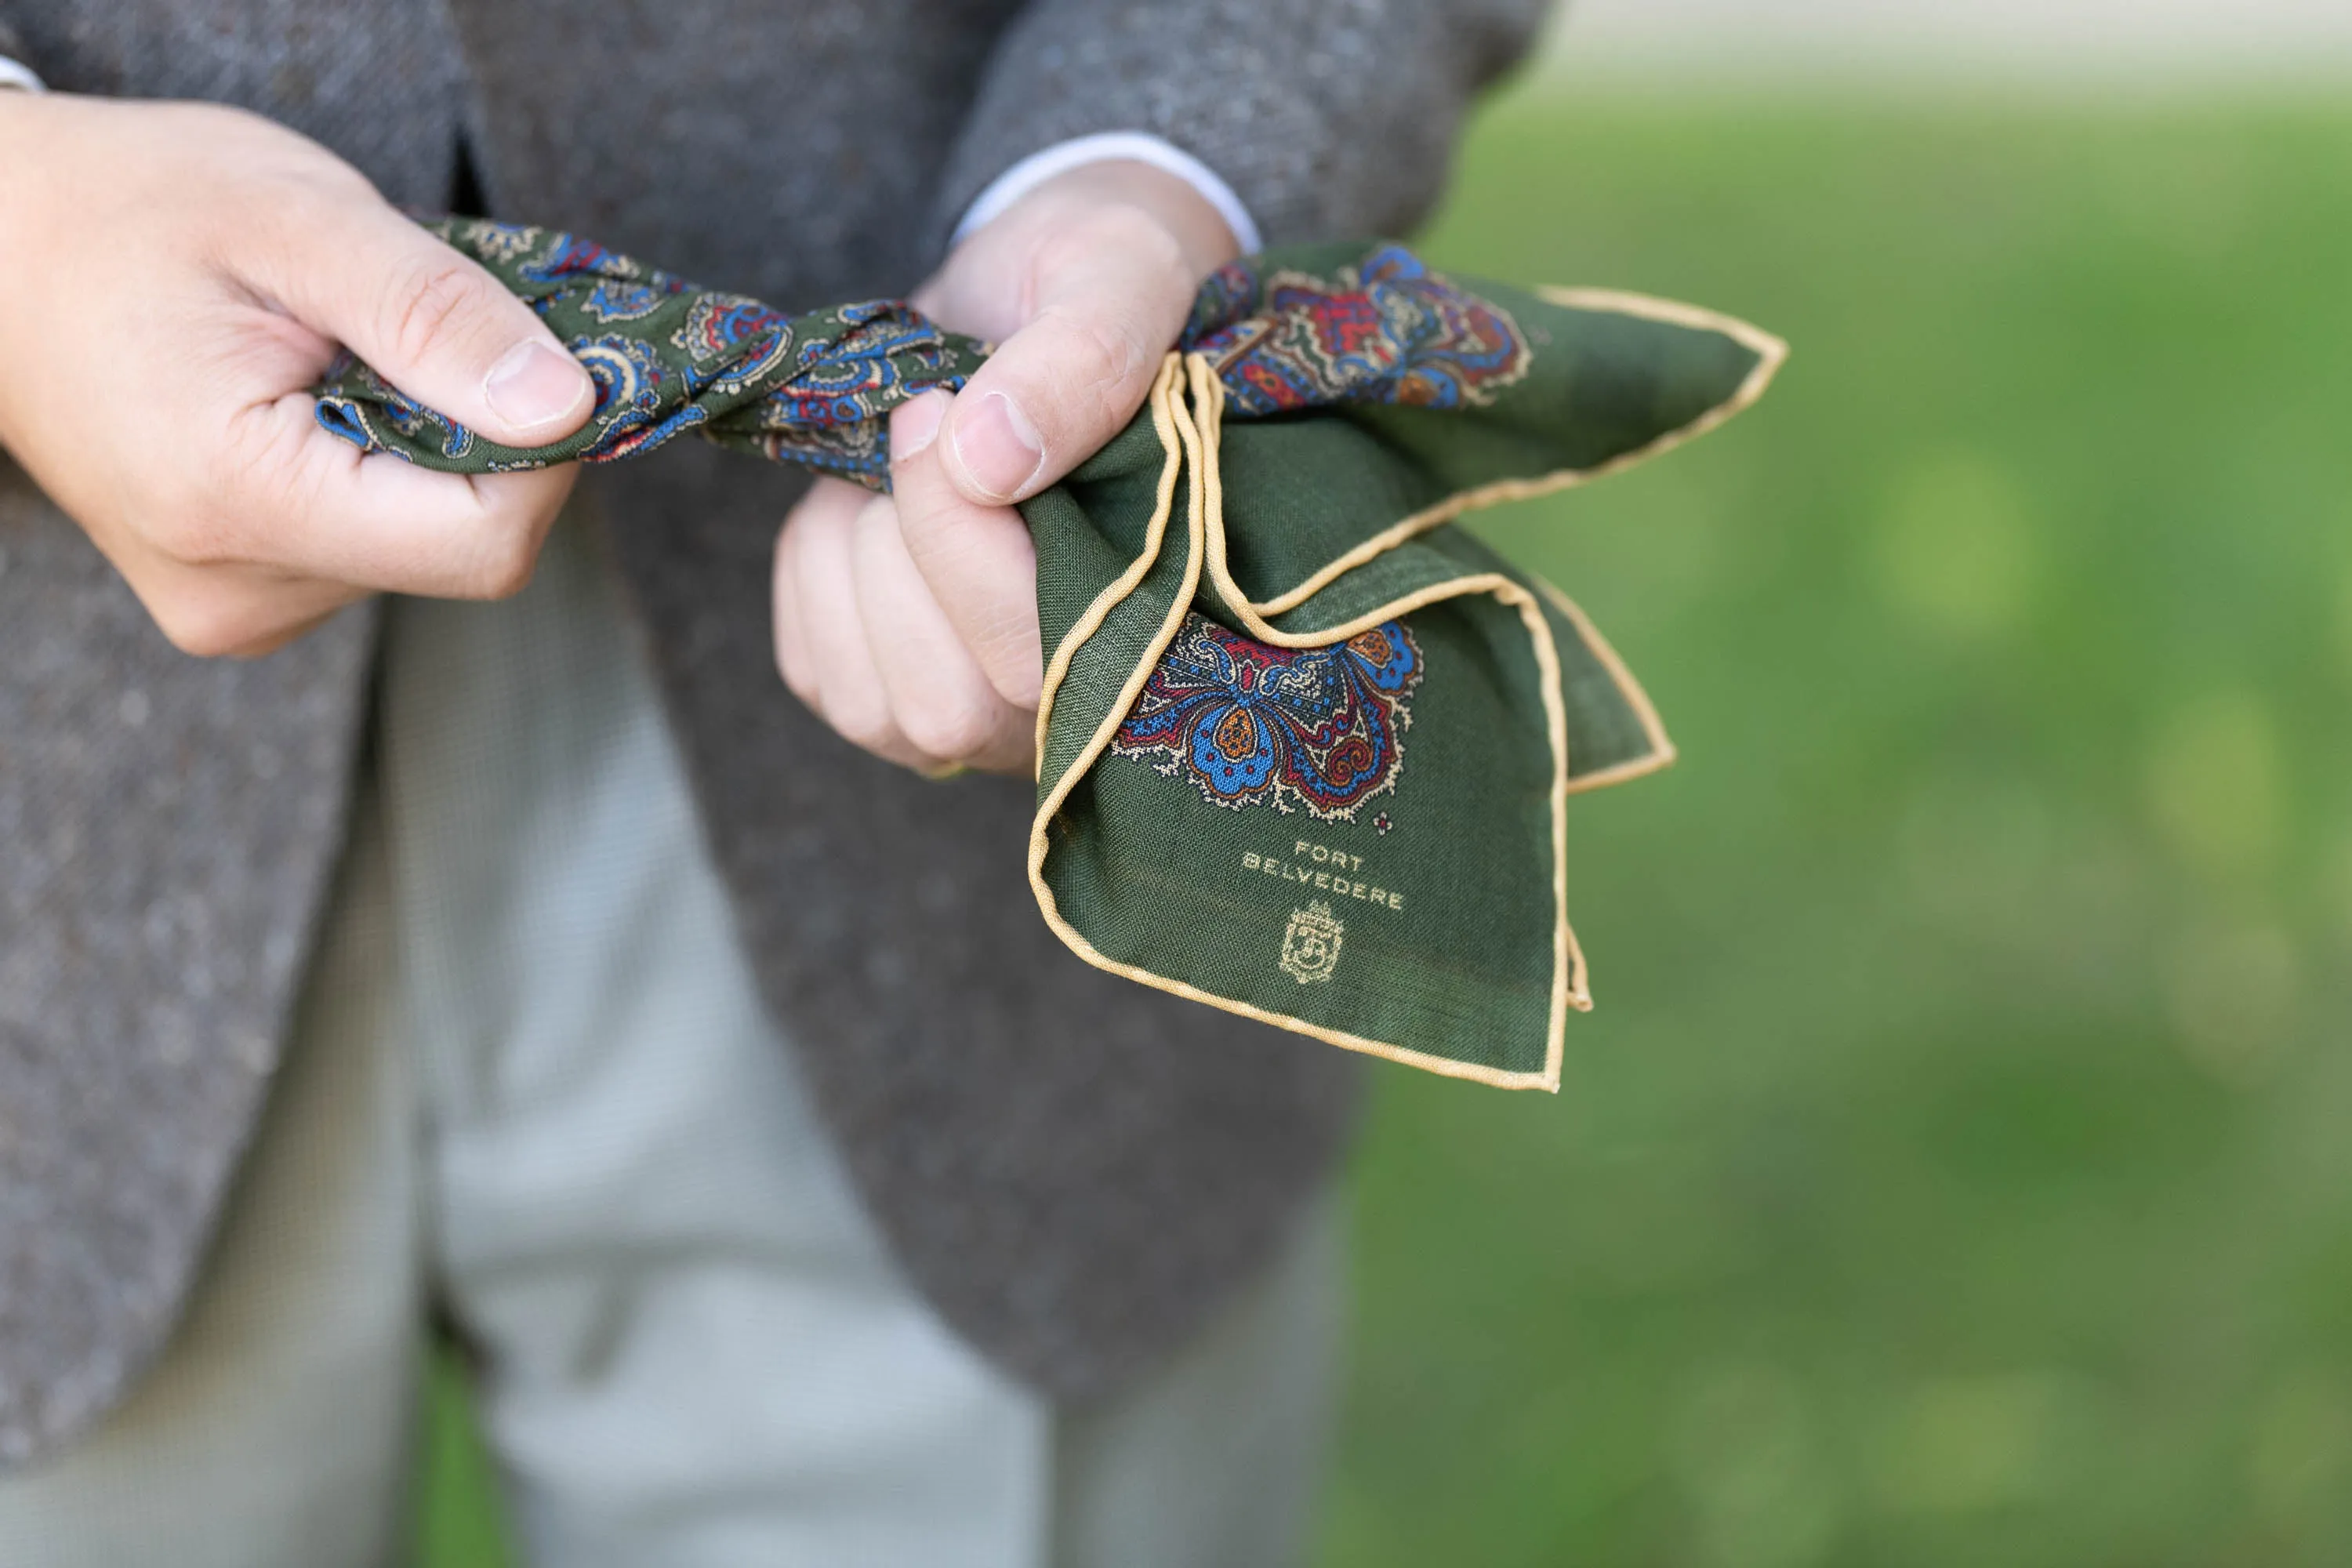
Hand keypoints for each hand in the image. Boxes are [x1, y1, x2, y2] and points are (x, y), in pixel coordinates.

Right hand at [0, 93, 595, 655]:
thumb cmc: (131, 212)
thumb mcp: (298, 221)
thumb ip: (439, 317)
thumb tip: (568, 406)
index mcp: (236, 501)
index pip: (483, 542)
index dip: (544, 452)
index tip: (526, 355)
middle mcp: (238, 591)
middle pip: (462, 545)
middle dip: (472, 434)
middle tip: (393, 332)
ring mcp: (242, 607)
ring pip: (426, 545)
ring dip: (421, 445)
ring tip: (325, 358)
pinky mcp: (251, 599)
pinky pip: (378, 544)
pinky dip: (381, 467)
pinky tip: (309, 401)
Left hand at [772, 160, 1238, 774]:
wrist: (1039, 290)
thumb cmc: (1099, 286)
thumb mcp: (1118, 275)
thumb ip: (1083, 358)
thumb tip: (984, 459)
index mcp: (1168, 622)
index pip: (1041, 660)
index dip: (965, 542)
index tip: (942, 406)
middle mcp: (1079, 701)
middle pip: (949, 704)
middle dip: (904, 547)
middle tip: (923, 422)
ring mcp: (983, 717)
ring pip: (878, 705)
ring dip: (854, 559)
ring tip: (903, 464)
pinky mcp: (889, 695)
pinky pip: (815, 669)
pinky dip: (814, 567)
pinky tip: (865, 504)